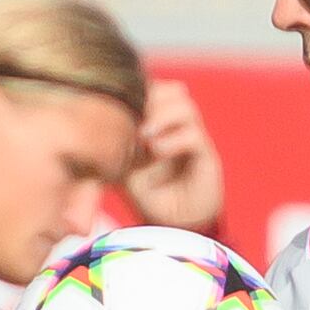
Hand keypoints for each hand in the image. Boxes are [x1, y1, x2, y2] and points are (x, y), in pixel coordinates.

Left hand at [122, 78, 224, 229]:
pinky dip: (171, 140)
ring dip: (160, 116)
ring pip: (183, 103)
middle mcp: (178, 123)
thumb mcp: (124, 163)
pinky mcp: (206, 154)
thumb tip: (103, 117)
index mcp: (159, 118)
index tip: (117, 110)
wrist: (172, 223)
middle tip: (132, 122)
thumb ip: (119, 139)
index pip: (152, 86)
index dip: (137, 91)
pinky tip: (156, 152)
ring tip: (144, 137)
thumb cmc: (146, 193)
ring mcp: (192, 136)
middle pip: (168, 88)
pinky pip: (193, 133)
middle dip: (148, 100)